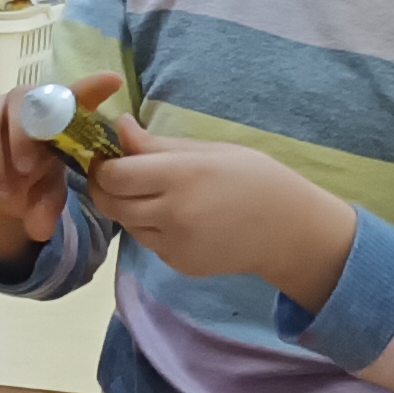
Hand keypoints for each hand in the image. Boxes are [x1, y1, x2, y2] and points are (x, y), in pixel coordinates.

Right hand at [0, 71, 119, 269]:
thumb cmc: (31, 184)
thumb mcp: (46, 195)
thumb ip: (47, 207)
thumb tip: (39, 228)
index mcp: (53, 115)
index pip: (75, 95)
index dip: (92, 87)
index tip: (112, 81)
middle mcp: (20, 102)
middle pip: (19, 100)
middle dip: (22, 137)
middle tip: (25, 173)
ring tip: (2, 194)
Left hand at [84, 122, 355, 310]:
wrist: (288, 229)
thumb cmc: (254, 178)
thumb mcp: (209, 150)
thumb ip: (159, 145)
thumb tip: (121, 128)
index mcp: (181, 176)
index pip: (115, 176)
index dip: (105, 166)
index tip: (110, 157)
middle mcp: (173, 213)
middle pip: (111, 203)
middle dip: (107, 188)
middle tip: (119, 174)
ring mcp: (174, 244)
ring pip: (126, 223)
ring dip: (128, 207)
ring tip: (155, 193)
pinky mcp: (179, 264)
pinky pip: (148, 242)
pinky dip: (151, 228)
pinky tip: (177, 216)